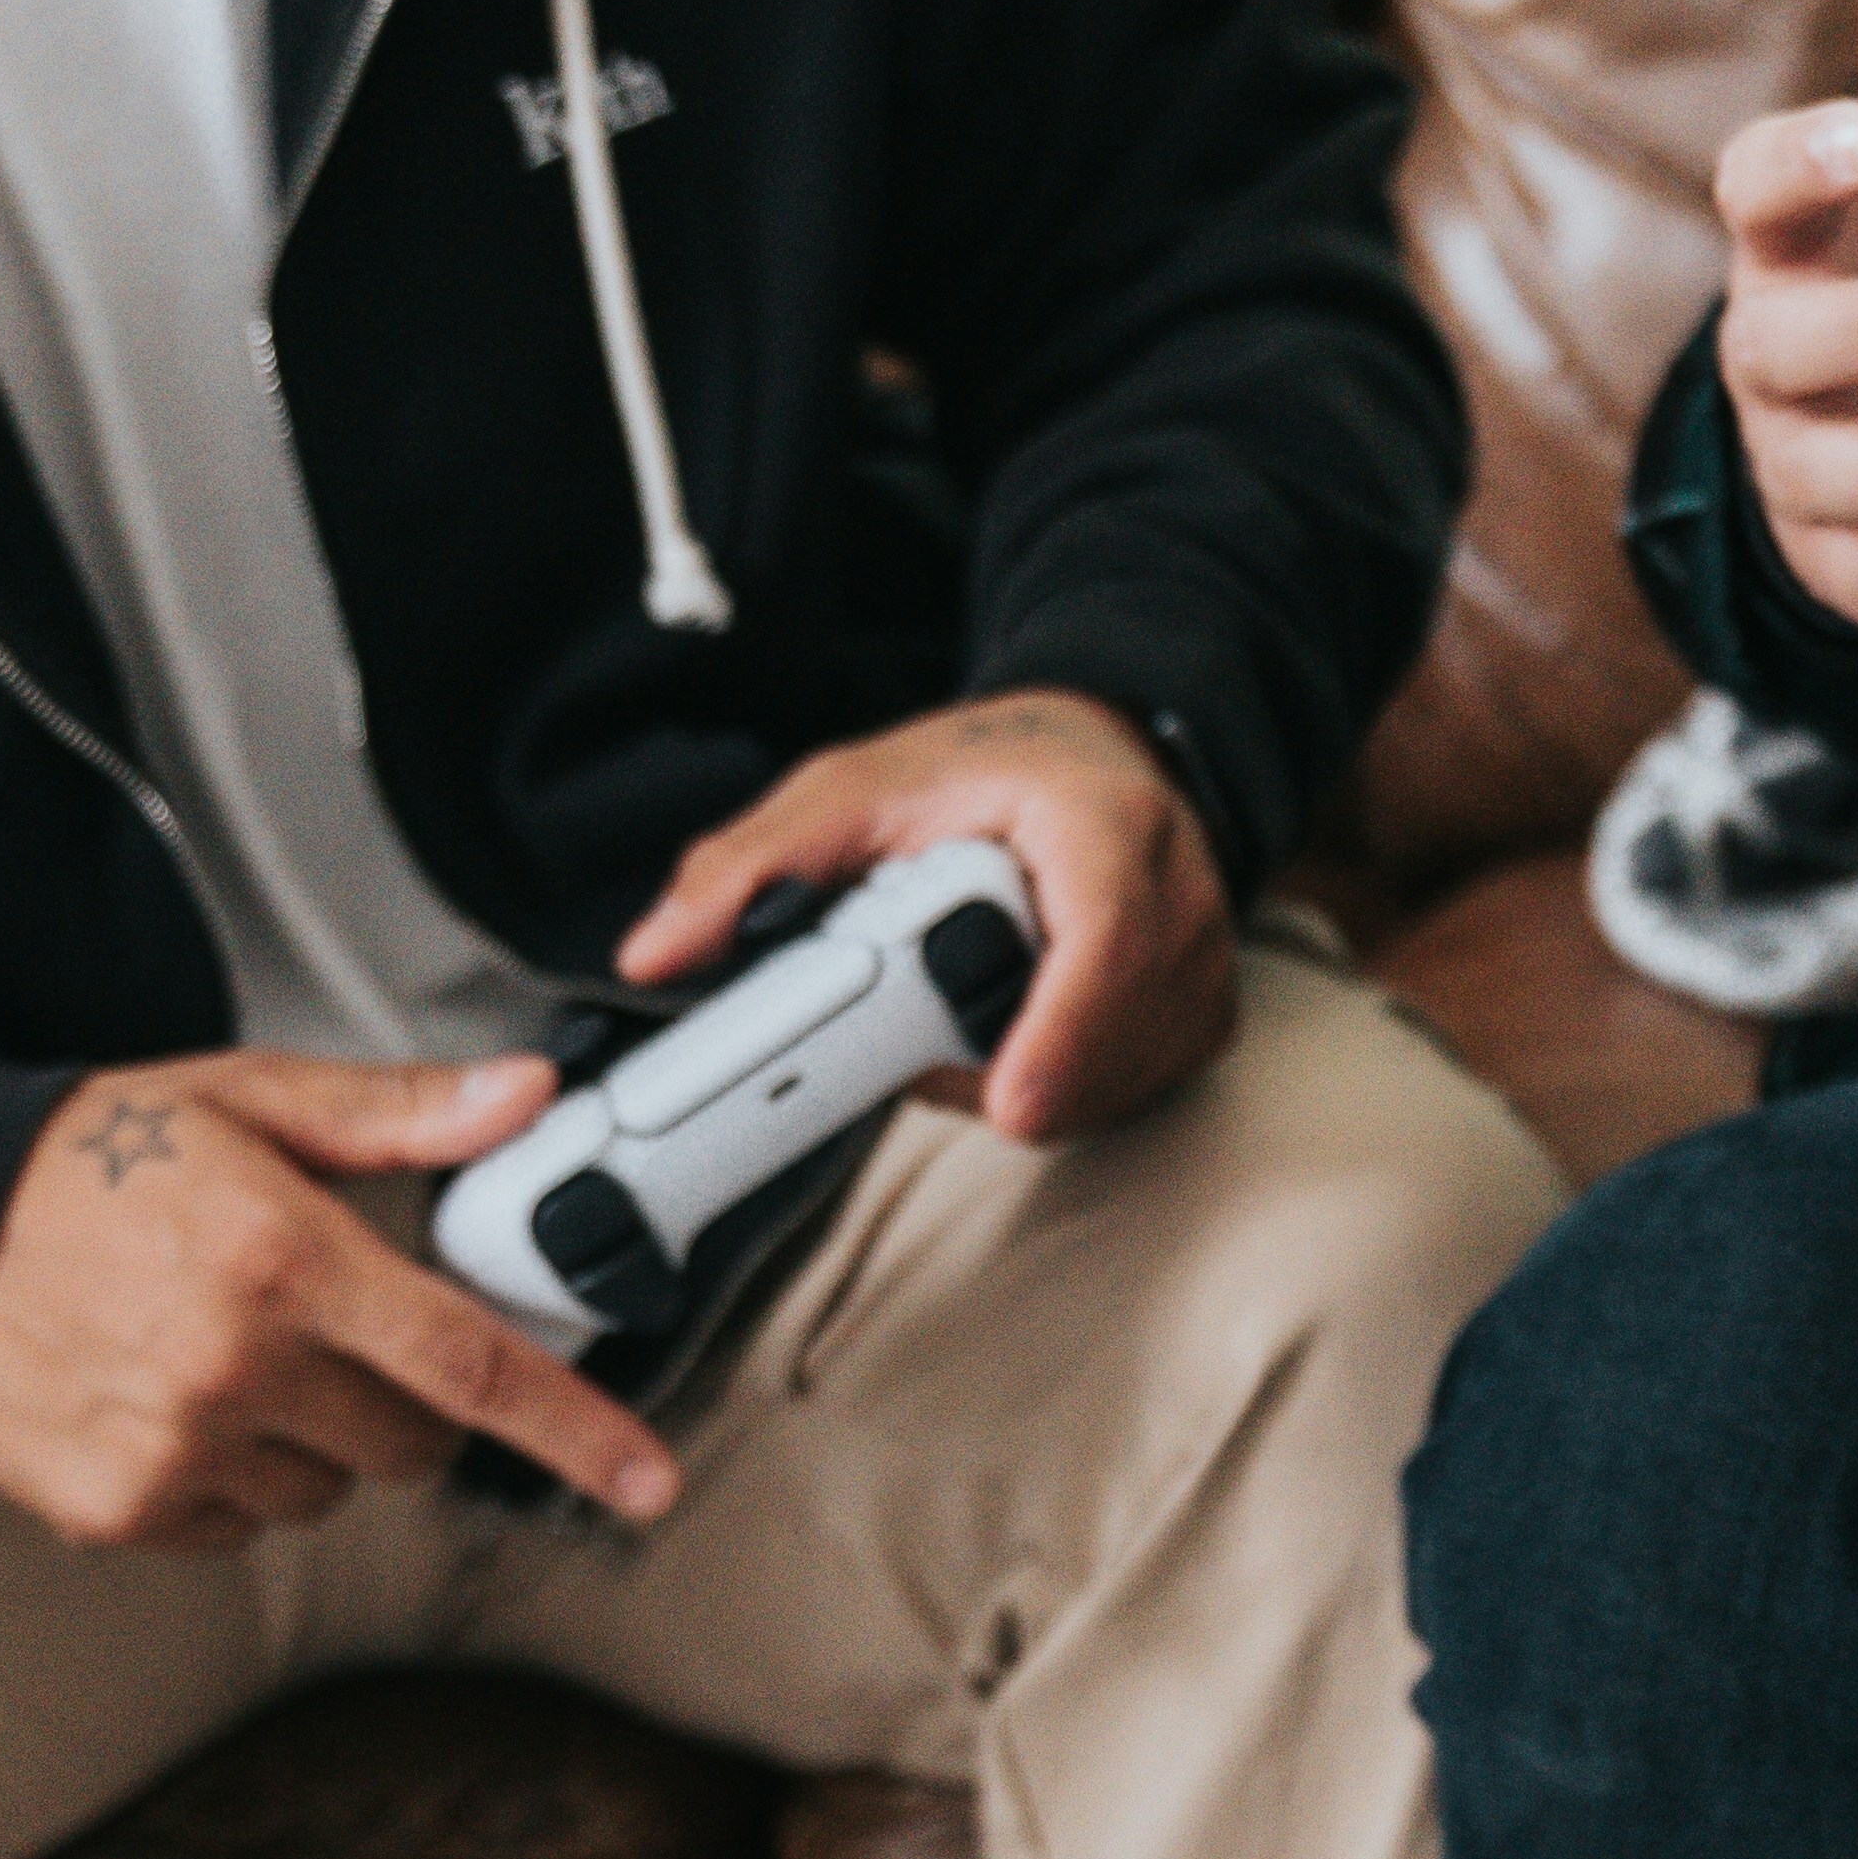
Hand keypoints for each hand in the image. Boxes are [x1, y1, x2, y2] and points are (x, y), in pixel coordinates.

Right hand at [0, 1049, 680, 1553]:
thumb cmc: (87, 1158)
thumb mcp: (247, 1101)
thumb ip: (398, 1115)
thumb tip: (523, 1099)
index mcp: (280, 1256)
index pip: (468, 1363)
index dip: (575, 1428)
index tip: (646, 1477)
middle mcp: (230, 1364)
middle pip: (413, 1442)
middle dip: (408, 1398)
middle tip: (338, 1331)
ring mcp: (173, 1449)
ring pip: (329, 1489)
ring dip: (313, 1439)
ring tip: (230, 1355)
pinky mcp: (120, 1509)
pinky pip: (241, 1525)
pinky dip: (232, 1477)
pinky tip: (175, 1402)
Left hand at [620, 684, 1233, 1145]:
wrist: (1089, 755)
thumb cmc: (978, 774)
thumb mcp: (851, 788)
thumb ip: (751, 866)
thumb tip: (655, 950)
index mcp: (1096, 820)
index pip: (1105, 939)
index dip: (1061, 1032)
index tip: (1007, 1103)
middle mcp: (1173, 887)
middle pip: (1116, 1030)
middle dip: (1021, 1070)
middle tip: (947, 1063)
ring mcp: (1202, 954)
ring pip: (1129, 1074)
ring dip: (1038, 1085)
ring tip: (975, 1036)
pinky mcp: (1203, 1006)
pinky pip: (1145, 1083)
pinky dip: (1074, 1086)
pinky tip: (1026, 1048)